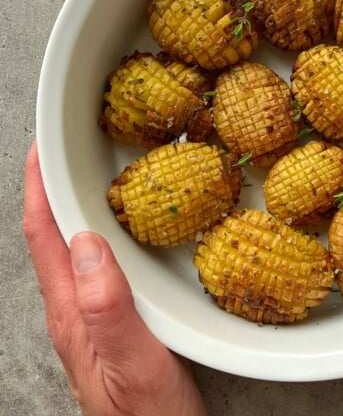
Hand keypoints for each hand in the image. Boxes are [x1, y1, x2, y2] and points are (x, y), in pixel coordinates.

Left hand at [23, 140, 206, 415]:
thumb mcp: (135, 366)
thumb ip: (109, 310)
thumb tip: (88, 246)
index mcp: (73, 312)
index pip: (43, 236)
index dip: (38, 186)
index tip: (43, 145)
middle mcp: (76, 307)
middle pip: (53, 233)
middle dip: (54, 184)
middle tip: (71, 145)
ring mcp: (92, 313)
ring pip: (76, 244)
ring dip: (78, 203)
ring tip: (97, 170)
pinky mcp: (113, 316)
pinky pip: (99, 260)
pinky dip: (104, 229)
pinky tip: (125, 224)